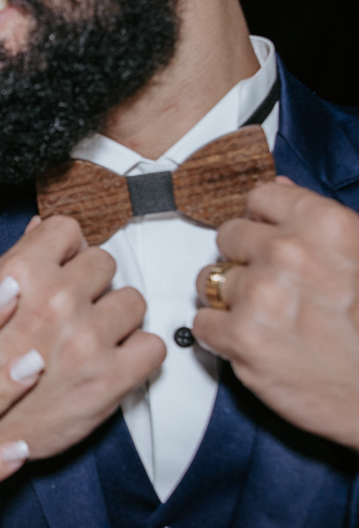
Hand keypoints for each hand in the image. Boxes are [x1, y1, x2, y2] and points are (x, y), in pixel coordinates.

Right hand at [0, 215, 165, 460]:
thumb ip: (13, 262)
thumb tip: (39, 229)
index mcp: (20, 275)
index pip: (67, 229)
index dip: (65, 249)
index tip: (62, 267)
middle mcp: (56, 301)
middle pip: (104, 262)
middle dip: (90, 283)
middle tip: (73, 309)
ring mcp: (86, 340)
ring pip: (132, 300)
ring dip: (115, 317)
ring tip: (90, 337)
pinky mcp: (109, 380)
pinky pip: (152, 347)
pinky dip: (137, 354)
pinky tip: (110, 361)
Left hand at [194, 178, 358, 449]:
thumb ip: (318, 222)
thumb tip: (279, 188)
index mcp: (325, 226)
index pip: (259, 199)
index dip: (261, 221)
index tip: (266, 236)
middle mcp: (289, 254)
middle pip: (228, 237)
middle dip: (243, 259)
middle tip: (271, 286)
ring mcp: (262, 295)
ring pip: (210, 280)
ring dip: (229, 298)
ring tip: (266, 319)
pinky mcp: (242, 338)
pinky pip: (203, 322)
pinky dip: (220, 334)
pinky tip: (252, 341)